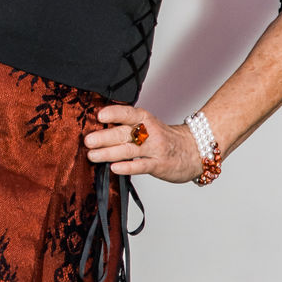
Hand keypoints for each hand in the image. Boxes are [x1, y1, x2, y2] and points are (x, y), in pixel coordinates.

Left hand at [83, 105, 202, 184]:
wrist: (193, 150)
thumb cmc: (164, 138)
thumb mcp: (148, 126)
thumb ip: (127, 126)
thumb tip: (97, 128)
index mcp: (145, 119)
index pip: (129, 114)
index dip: (114, 113)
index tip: (99, 115)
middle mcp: (150, 132)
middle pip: (125, 133)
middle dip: (105, 137)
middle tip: (88, 140)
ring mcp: (155, 149)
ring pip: (130, 150)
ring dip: (109, 152)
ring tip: (92, 155)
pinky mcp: (159, 165)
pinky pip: (141, 166)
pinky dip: (127, 167)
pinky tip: (114, 168)